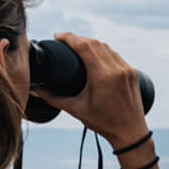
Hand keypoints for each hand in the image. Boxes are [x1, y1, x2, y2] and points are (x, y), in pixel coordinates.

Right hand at [32, 32, 148, 146]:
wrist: (129, 132)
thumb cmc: (103, 123)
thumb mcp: (75, 109)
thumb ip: (53, 98)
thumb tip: (35, 90)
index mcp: (102, 76)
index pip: (84, 46)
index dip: (69, 37)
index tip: (57, 36)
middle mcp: (116, 69)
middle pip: (94, 43)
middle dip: (78, 38)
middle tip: (64, 41)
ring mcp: (126, 70)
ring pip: (106, 47)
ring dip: (91, 43)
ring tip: (78, 45)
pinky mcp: (132, 72)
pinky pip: (116, 55)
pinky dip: (104, 51)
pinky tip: (96, 53)